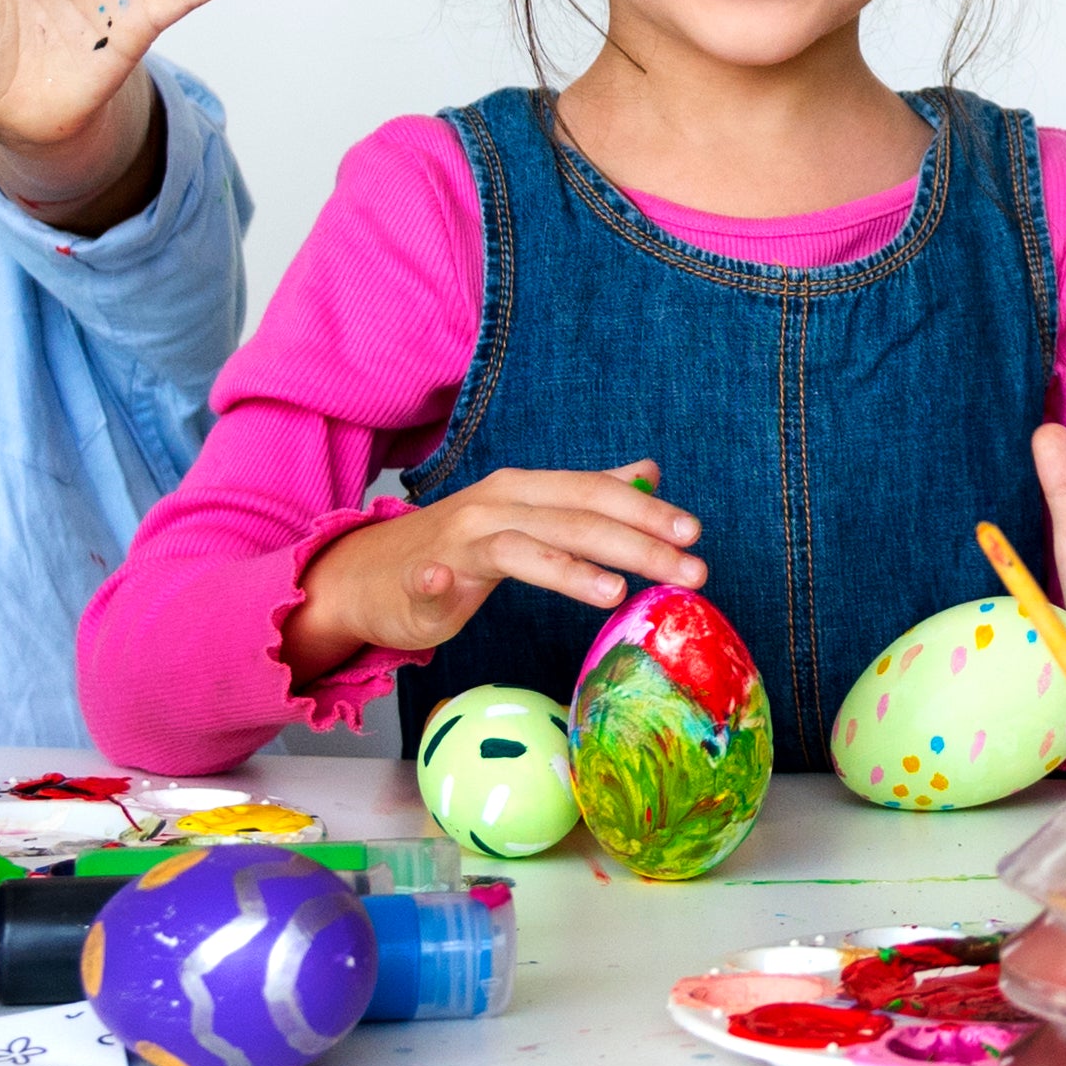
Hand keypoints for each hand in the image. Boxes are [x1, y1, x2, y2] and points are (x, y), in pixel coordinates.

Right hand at [282, 462, 704, 680]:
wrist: (370, 573)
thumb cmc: (460, 548)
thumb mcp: (529, 513)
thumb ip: (588, 496)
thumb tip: (648, 472)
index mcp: (527, 489)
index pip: (598, 492)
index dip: (648, 511)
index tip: (695, 534)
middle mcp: (496, 506)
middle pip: (575, 519)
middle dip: (638, 544)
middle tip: (691, 570)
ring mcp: (454, 543)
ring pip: (519, 548)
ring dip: (567, 568)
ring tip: (615, 593)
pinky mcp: (417, 580)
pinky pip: (428, 579)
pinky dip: (436, 583)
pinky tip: (446, 589)